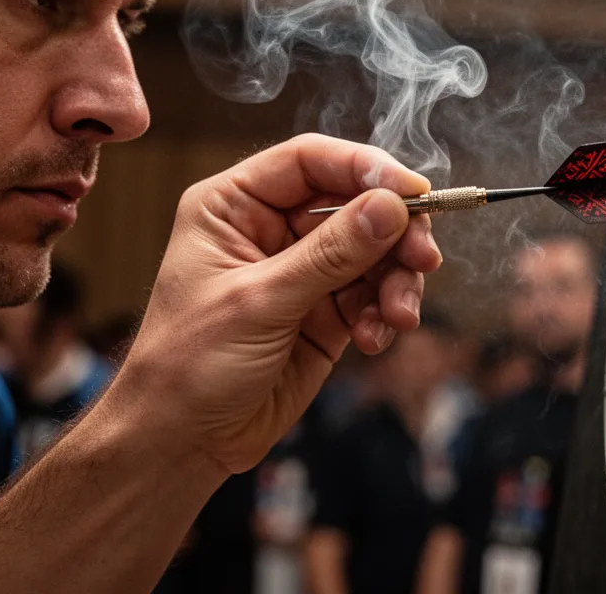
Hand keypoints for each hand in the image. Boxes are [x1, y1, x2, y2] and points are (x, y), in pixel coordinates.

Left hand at [120, 134, 441, 473]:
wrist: (182, 443)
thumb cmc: (190, 365)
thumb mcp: (260, 302)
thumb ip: (330, 254)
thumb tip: (390, 207)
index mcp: (234, 205)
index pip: (310, 161)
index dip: (366, 168)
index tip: (413, 191)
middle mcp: (271, 228)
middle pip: (354, 202)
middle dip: (394, 231)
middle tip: (423, 260)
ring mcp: (302, 270)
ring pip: (374, 250)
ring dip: (396, 280)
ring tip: (398, 316)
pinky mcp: (326, 311)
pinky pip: (374, 294)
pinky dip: (385, 313)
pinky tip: (373, 339)